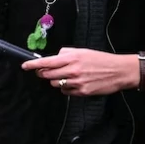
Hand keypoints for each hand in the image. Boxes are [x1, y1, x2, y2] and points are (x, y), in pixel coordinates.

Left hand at [21, 47, 139, 95]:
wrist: (119, 71)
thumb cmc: (101, 60)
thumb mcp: (82, 51)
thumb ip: (65, 53)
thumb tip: (53, 57)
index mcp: (71, 58)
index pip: (46, 62)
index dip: (33, 64)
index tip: (25, 66)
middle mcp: (72, 70)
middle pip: (47, 75)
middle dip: (43, 73)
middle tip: (45, 71)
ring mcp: (76, 82)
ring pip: (54, 84)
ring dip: (56, 81)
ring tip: (67, 76)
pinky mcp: (82, 92)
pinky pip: (65, 92)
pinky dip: (66, 88)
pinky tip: (75, 83)